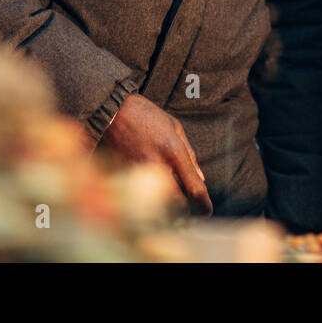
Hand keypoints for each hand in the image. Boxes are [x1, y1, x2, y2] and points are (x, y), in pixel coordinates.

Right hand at [99, 93, 213, 216]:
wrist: (113, 112)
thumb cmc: (146, 116)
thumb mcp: (175, 128)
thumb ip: (190, 155)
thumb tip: (201, 179)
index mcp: (174, 151)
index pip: (195, 189)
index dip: (204, 205)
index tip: (207, 210)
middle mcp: (158, 165)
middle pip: (178, 204)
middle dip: (186, 208)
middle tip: (188, 203)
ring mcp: (140, 174)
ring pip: (159, 203)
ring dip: (168, 205)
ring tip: (170, 196)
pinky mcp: (126, 177)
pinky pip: (144, 196)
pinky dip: (151, 197)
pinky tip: (153, 189)